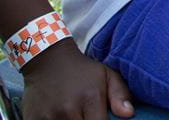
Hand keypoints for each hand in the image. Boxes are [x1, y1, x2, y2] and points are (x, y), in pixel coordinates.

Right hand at [19, 40, 133, 118]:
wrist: (47, 60)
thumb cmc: (81, 69)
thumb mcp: (106, 74)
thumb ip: (120, 94)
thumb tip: (129, 114)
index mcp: (90, 99)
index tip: (99, 118)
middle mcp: (69, 109)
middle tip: (85, 114)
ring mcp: (49, 116)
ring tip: (73, 114)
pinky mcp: (32, 119)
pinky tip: (57, 116)